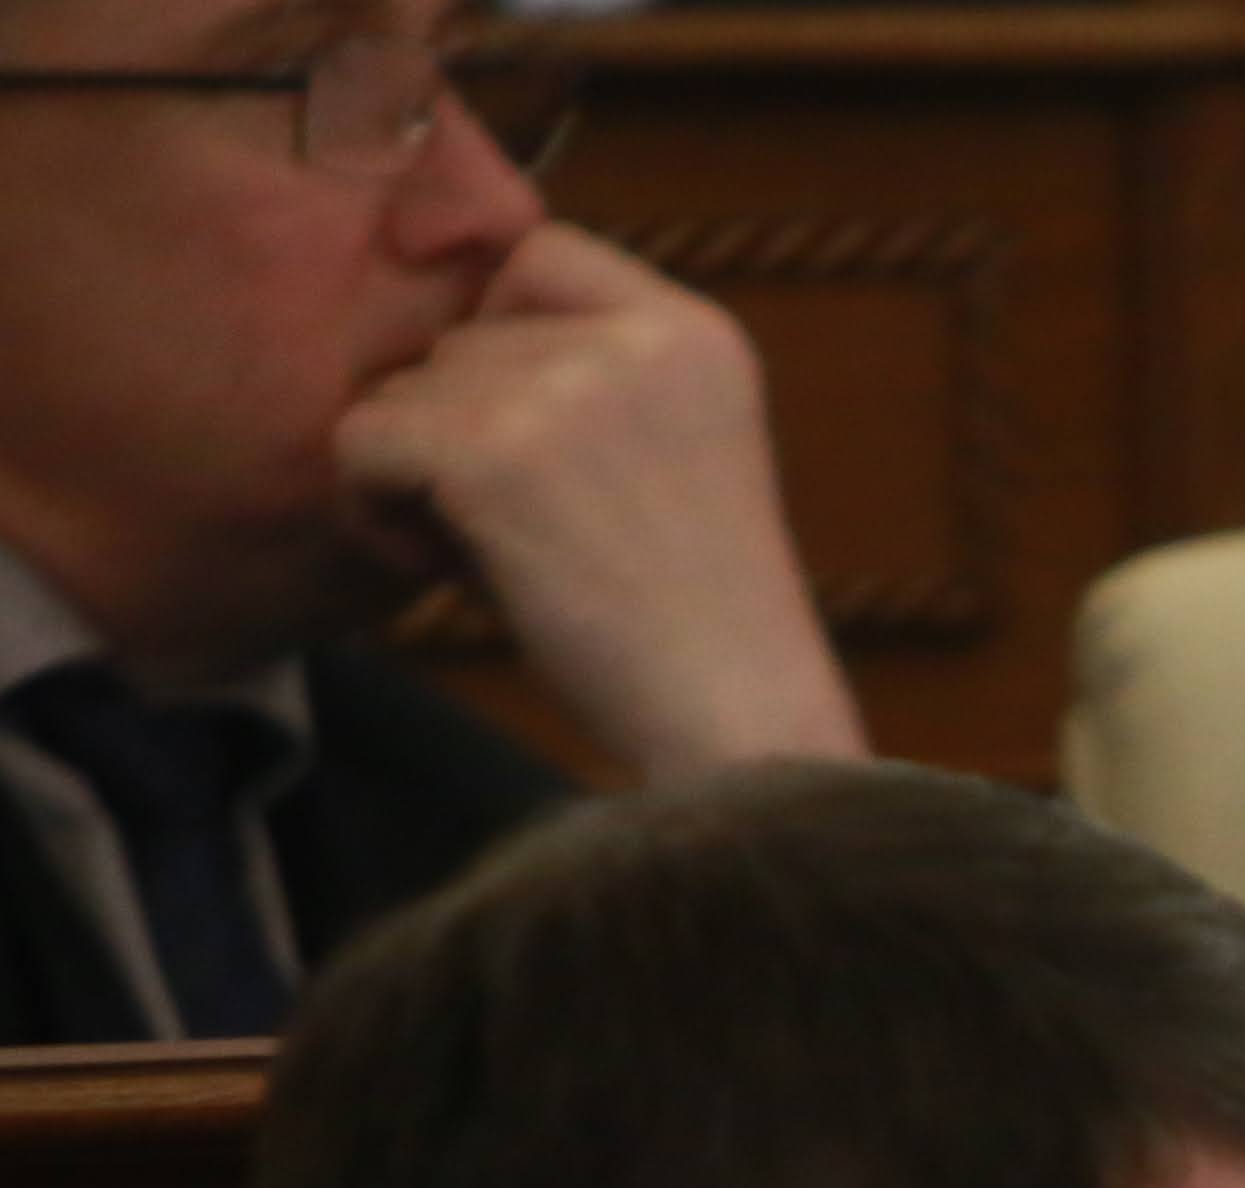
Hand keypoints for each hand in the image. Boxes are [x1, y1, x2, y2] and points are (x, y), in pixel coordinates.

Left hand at [331, 224, 868, 779]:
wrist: (737, 725)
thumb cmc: (697, 622)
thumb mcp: (681, 452)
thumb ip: (600, 376)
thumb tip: (449, 340)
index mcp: (699, 334)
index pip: (540, 258)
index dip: (505, 338)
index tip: (532, 442)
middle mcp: (637, 339)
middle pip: (462, 334)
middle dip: (466, 425)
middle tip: (531, 530)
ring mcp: (564, 390)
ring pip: (406, 388)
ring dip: (421, 473)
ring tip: (500, 558)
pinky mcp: (492, 454)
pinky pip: (361, 440)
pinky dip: (377, 510)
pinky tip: (445, 569)